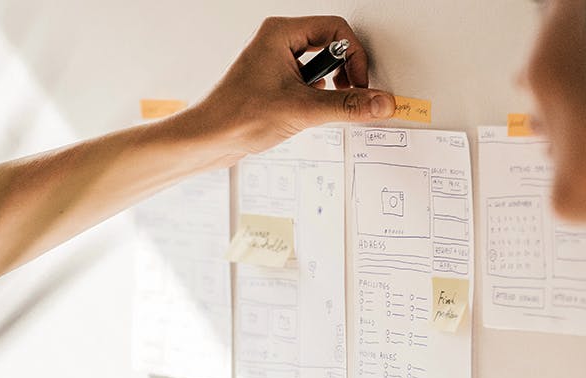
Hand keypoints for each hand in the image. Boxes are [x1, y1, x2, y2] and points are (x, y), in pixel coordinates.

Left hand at [185, 15, 395, 157]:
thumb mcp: (301, 110)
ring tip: (317, 106)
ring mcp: (273, 63)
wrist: (206, 140)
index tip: (359, 83)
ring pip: (318, 67)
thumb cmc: (235, 116)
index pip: (336, 29)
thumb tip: (379, 101)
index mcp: (279, 33)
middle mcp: (275, 42)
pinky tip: (304, 114)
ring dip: (327, 89)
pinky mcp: (272, 83)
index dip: (354, 56)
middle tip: (346, 93)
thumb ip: (347, 106)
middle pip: (330, 46)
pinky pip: (306, 83)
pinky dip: (313, 99)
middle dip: (343, 73)